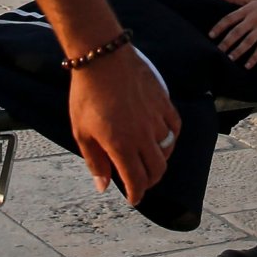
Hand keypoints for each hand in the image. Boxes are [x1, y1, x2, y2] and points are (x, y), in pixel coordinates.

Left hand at [68, 45, 180, 204]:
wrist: (102, 57)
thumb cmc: (86, 94)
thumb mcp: (81, 132)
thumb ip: (95, 161)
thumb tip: (103, 186)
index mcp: (121, 145)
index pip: (137, 181)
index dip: (136, 194)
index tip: (133, 198)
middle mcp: (143, 135)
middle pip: (156, 169)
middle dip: (149, 181)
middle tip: (140, 181)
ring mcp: (155, 118)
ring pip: (168, 150)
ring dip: (159, 160)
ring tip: (149, 159)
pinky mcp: (163, 102)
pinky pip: (174, 126)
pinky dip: (171, 137)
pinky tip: (163, 137)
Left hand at [210, 0, 256, 66]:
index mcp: (247, 10)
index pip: (230, 18)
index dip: (220, 27)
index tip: (211, 35)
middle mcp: (254, 19)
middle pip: (237, 32)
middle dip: (227, 42)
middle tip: (218, 51)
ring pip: (248, 42)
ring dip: (238, 51)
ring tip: (229, 58)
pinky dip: (254, 58)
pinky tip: (247, 66)